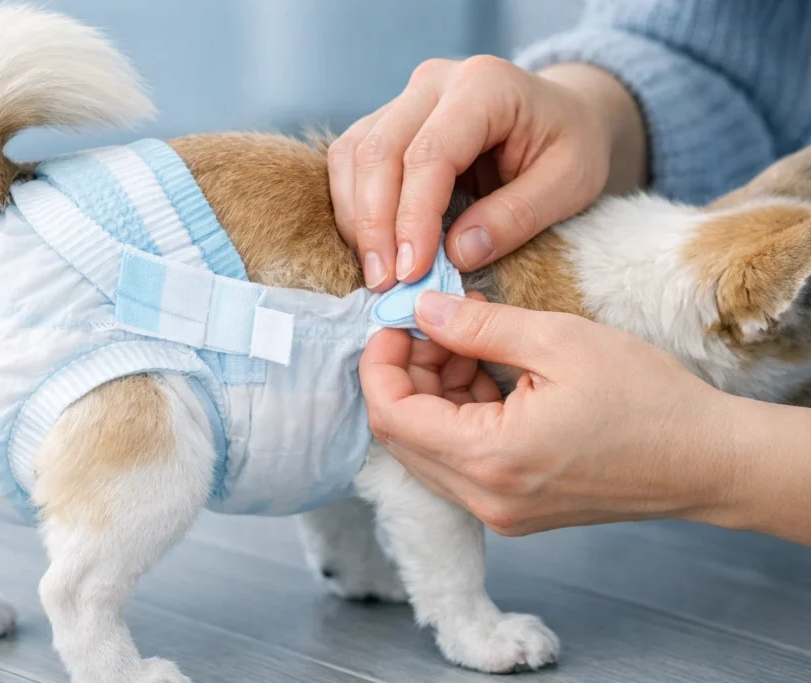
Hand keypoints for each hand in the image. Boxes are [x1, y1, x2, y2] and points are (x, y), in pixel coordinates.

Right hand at [329, 58, 645, 289]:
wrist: (563, 114)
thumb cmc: (570, 146)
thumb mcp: (570, 184)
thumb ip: (517, 217)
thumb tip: (457, 255)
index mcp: (484, 86)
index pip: (429, 154)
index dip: (414, 217)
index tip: (413, 272)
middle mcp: (433, 82)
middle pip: (378, 152)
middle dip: (374, 225)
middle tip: (385, 283)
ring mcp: (404, 99)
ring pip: (353, 155)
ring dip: (356, 220)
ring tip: (377, 274)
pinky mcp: (386, 121)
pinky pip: (350, 161)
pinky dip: (353, 208)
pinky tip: (372, 248)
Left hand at [360, 292, 742, 536]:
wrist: (706, 461)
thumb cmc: (646, 398)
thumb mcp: (558, 340)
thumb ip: (477, 326)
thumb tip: (420, 311)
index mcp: (489, 458)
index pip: (391, 415)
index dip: (379, 363)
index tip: (396, 321)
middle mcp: (484, 497)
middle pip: (402, 435)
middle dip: (406, 374)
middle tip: (436, 326)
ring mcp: (499, 511)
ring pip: (429, 449)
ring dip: (433, 394)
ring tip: (471, 346)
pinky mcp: (514, 510)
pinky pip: (460, 463)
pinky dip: (459, 417)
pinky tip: (489, 377)